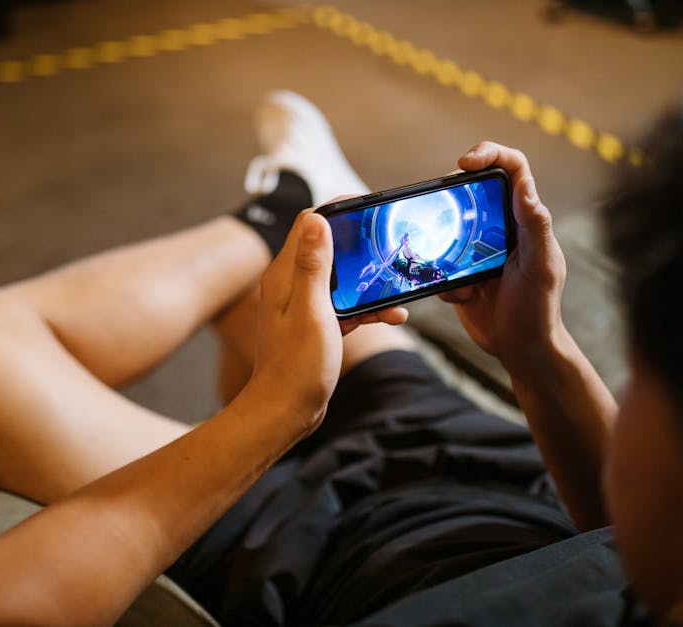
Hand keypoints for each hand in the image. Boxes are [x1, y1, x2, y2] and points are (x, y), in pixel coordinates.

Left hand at [250, 210, 405, 433]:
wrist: (286, 412)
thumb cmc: (296, 366)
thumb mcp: (311, 310)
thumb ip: (314, 265)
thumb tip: (317, 219)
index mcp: (286, 275)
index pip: (309, 223)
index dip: (338, 210)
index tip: (368, 206)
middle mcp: (292, 284)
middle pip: (330, 248)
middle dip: (361, 245)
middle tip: (390, 243)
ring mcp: (305, 305)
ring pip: (343, 278)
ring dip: (369, 281)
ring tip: (397, 285)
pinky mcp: (317, 324)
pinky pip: (347, 306)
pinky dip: (369, 308)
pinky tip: (393, 316)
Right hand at [441, 142, 566, 370]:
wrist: (522, 350)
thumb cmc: (540, 310)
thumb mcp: (541, 268)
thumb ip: (536, 228)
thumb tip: (525, 189)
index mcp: (524, 218)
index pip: (511, 168)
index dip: (489, 153)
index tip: (464, 164)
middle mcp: (501, 227)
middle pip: (469, 191)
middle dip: (452, 205)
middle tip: (445, 224)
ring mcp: (477, 249)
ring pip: (446, 228)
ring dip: (444, 251)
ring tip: (466, 279)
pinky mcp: (459, 272)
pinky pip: (437, 263)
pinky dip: (443, 280)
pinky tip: (464, 297)